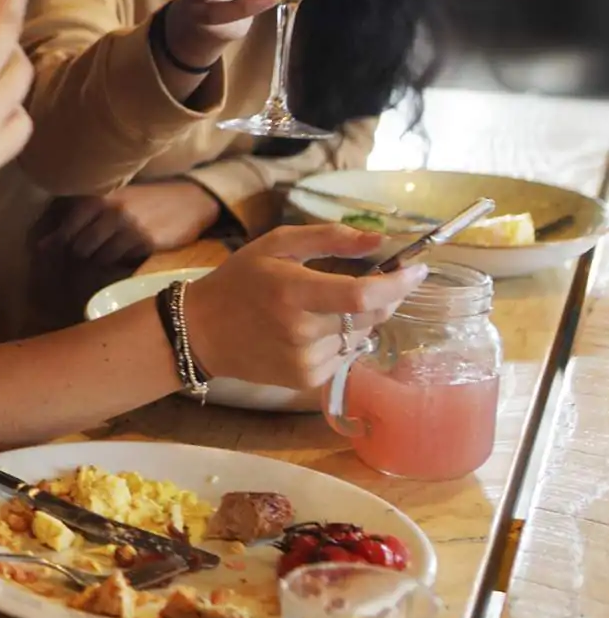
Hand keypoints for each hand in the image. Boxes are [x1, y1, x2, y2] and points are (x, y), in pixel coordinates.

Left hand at [39, 182, 222, 266]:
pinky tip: (131, 251)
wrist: (188, 200)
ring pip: (99, 258)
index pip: (65, 231)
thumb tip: (40, 247)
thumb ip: (75, 223)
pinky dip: (123, 262)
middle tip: (96, 252)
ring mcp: (127, 226)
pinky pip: (121, 262)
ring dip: (103, 260)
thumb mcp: (110, 204)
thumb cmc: (143, 201)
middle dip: (84, 256)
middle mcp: (109, 210)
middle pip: (79, 249)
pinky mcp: (144, 241)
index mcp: (96, 197)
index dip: (62, 246)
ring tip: (115, 250)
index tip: (64, 253)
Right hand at [180, 224, 426, 391]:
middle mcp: (300, 330)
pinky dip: (340, 340)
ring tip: (324, 308)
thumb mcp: (276, 246)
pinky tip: (312, 331)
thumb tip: (380, 240)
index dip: (397, 284)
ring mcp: (304, 359)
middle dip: (383, 298)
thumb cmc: (239, 282)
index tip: (417, 270)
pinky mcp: (305, 379)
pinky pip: (344, 356)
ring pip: (360, 336)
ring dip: (357, 320)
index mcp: (293, 292)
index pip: (362, 295)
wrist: (201, 332)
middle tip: (373, 283)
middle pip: (370, 316)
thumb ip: (328, 238)